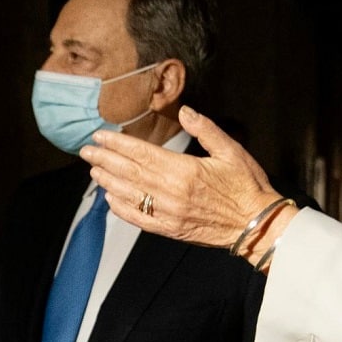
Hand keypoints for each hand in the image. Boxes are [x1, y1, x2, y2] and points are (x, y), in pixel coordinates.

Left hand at [80, 106, 283, 249]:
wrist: (256, 225)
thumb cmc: (247, 185)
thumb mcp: (231, 151)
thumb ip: (205, 129)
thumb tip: (184, 111)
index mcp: (184, 170)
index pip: (141, 153)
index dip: (117, 144)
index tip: (100, 136)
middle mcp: (171, 192)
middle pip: (129, 172)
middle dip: (105, 160)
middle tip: (86, 151)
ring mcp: (168, 213)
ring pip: (129, 195)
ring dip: (108, 182)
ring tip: (93, 171)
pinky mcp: (169, 230)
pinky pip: (138, 219)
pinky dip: (121, 208)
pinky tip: (110, 198)